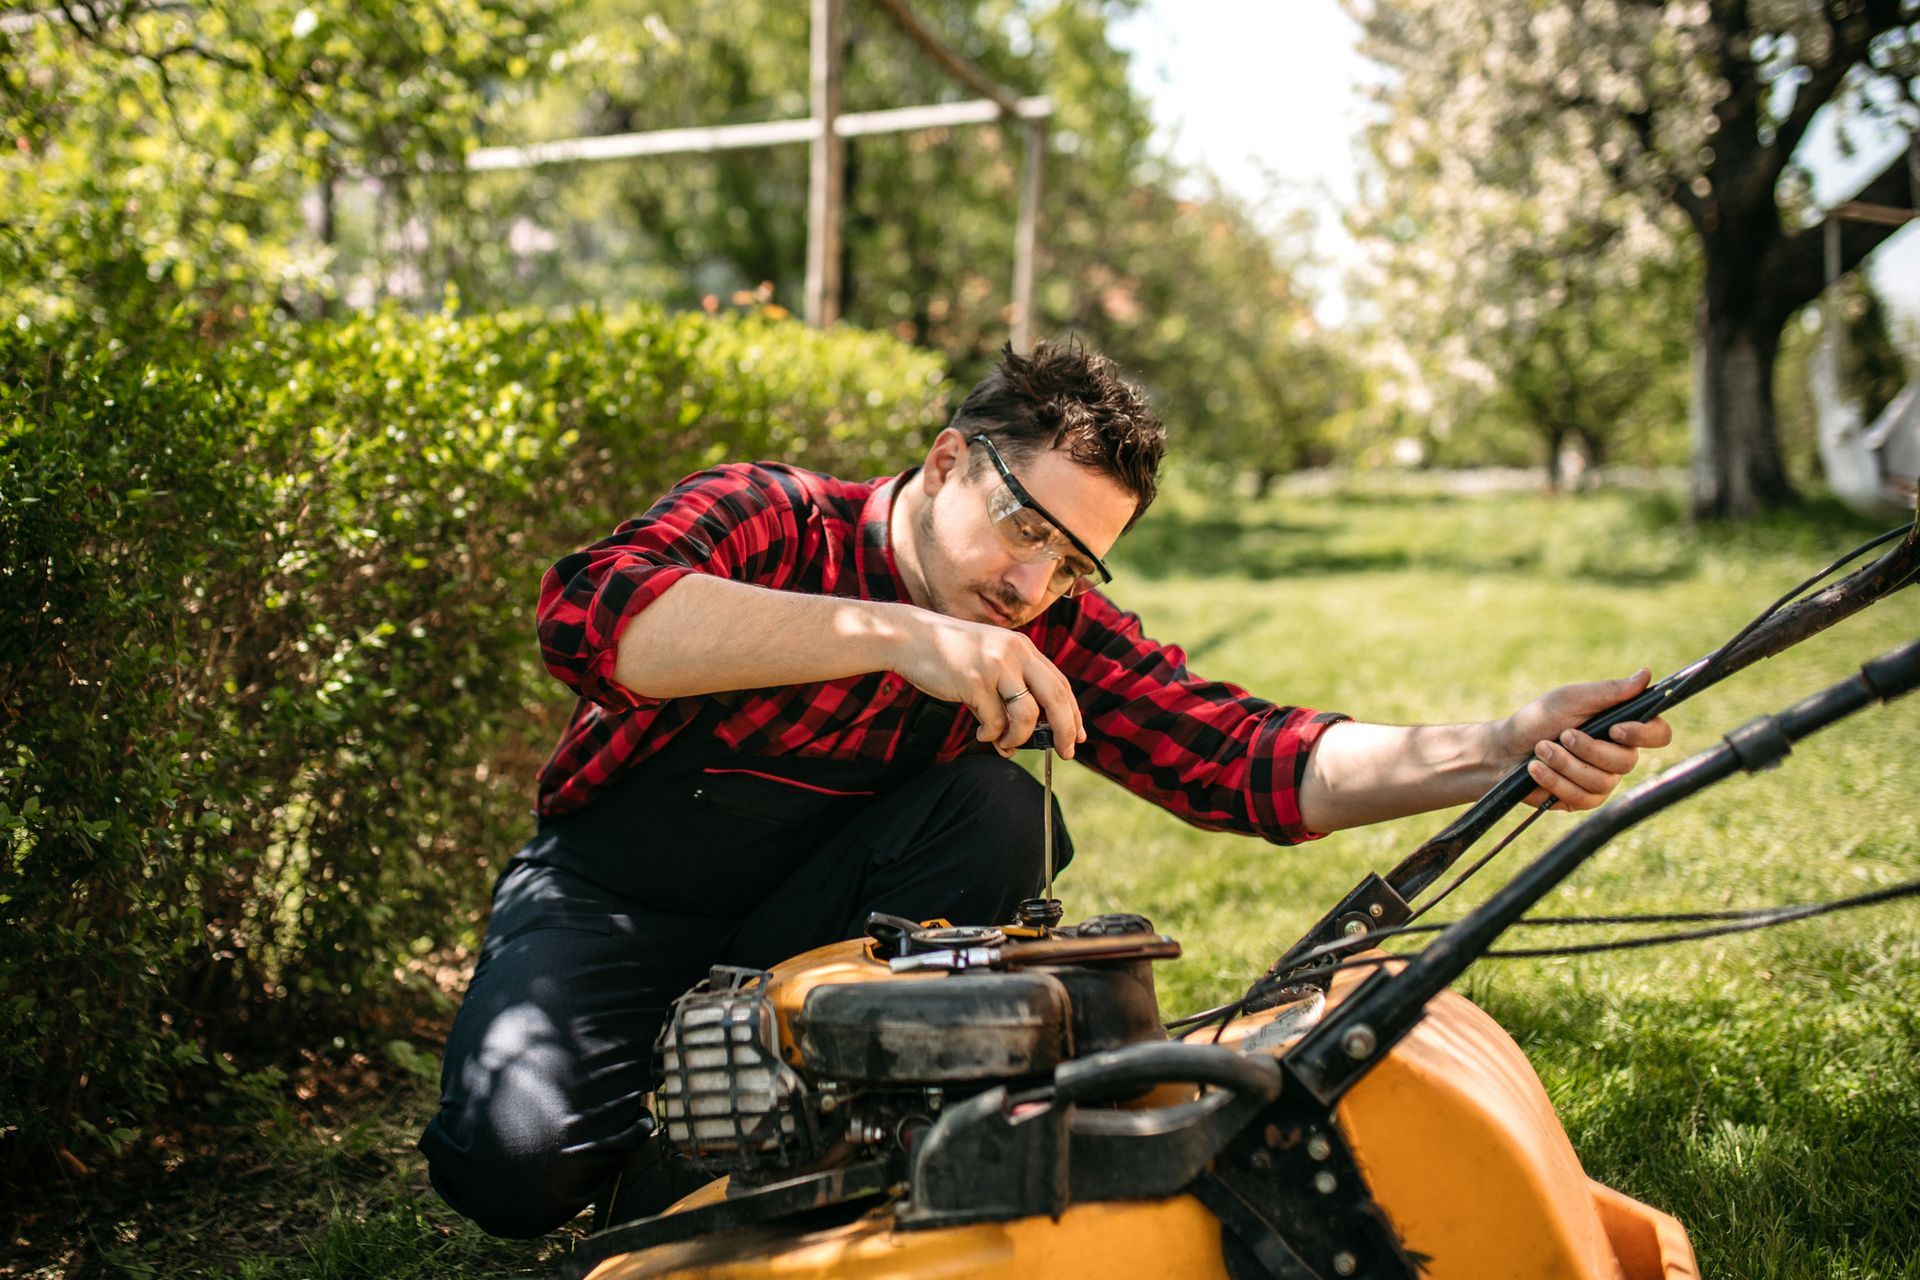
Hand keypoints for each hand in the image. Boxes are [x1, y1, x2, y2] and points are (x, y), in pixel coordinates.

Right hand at [889, 609, 1085, 758]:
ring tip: (1005, 743)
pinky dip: (991, 734)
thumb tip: (1017, 739)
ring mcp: (995, 666)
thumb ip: (1006, 692)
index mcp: (1022, 647)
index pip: (1060, 683)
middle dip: (1065, 730)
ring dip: (1019, 738)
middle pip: (1055, 697)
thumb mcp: (987, 662)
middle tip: (1066, 753)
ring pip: (1027, 714)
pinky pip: (995, 721)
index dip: (1072, 713)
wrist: (910, 638)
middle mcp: (1015, 653)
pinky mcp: (974, 681)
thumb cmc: (947, 655)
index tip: (1077, 736)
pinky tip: (981, 732)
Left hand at [1501, 669, 1673, 809]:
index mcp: (1620, 727)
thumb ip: (1609, 691)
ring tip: (1541, 749)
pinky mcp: (1582, 800)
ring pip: (1601, 781)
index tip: (1615, 729)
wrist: (1502, 751)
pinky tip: (1536, 769)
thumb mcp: (1570, 699)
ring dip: (1565, 763)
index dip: (1644, 734)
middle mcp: (1617, 755)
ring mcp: (1602, 781)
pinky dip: (1554, 780)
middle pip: (1626, 761)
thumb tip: (1646, 675)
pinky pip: (1580, 797)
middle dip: (1588, 749)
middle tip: (1562, 735)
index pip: (1658, 734)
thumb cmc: (1537, 719)